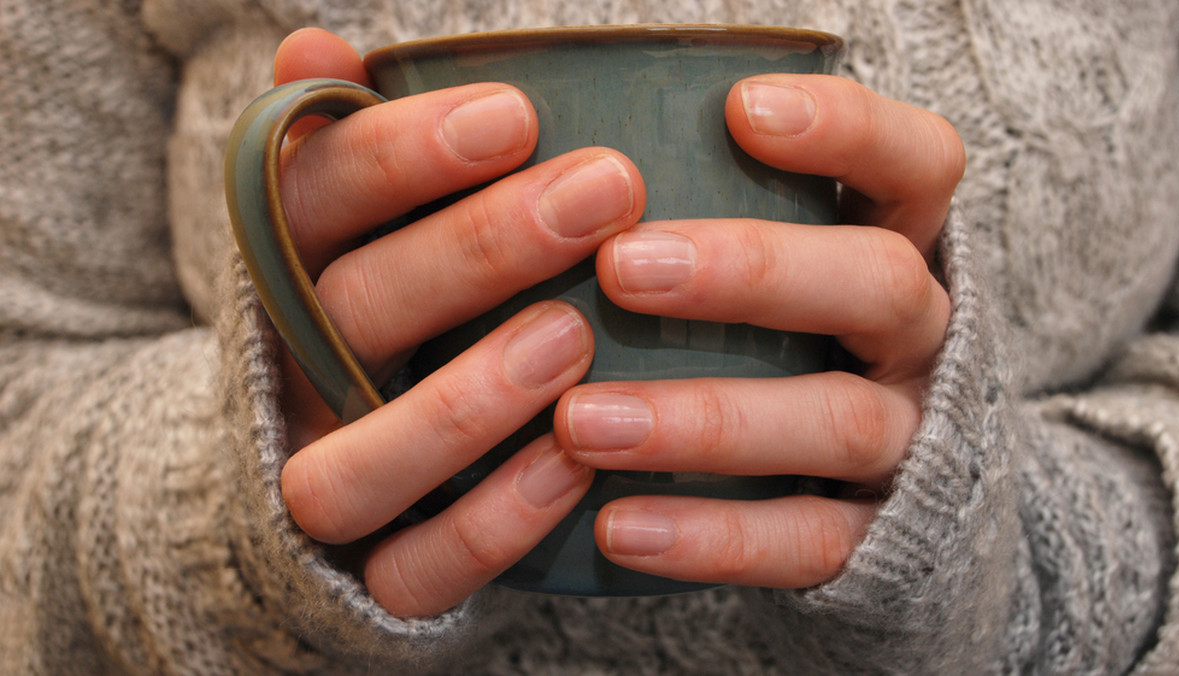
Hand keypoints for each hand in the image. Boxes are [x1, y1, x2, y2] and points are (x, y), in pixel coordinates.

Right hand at [268, 29, 646, 615]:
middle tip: (601, 193)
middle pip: (352, 312)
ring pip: (358, 466)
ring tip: (573, 336)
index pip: (315, 199)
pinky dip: (488, 524)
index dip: (401, 155)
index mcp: (286, 272)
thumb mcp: (345, 224)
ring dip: (460, 405)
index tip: (515, 114)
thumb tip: (316, 47)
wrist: (297, 456)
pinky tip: (571, 462)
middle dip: (476, 249)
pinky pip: (412, 570)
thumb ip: (342, 144)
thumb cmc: (363, 313)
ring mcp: (324, 479)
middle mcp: (293, 375)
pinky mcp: (370, 572)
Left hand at [555, 75, 961, 587]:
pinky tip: (615, 526)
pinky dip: (712, 537)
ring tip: (584, 422)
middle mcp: (922, 339)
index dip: (847, 130)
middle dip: (752, 271)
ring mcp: (913, 442)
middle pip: (878, 284)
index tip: (739, 109)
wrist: (901, 504)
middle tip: (622, 268)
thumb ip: (718, 219)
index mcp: (902, 249)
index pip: (915, 165)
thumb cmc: (798, 347)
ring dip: (707, 419)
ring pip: (838, 421)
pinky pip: (808, 542)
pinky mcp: (882, 540)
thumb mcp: (783, 270)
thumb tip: (570, 174)